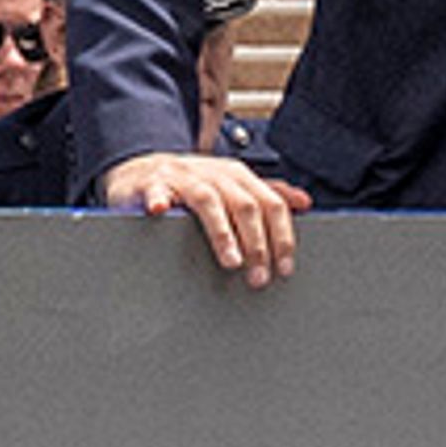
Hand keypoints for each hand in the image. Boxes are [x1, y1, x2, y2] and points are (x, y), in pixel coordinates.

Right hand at [100, 150, 311, 285]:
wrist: (142, 170)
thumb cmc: (192, 183)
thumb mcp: (232, 185)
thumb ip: (267, 194)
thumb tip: (304, 202)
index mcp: (237, 176)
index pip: (270, 203)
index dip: (282, 236)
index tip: (285, 267)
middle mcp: (213, 173)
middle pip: (244, 205)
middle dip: (257, 244)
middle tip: (259, 276)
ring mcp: (182, 177)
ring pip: (208, 200)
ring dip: (222, 232)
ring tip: (231, 261)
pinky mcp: (151, 183)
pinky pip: (156, 190)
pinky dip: (158, 199)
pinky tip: (160, 211)